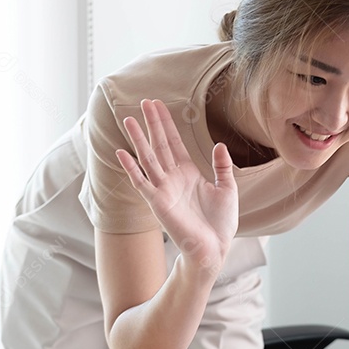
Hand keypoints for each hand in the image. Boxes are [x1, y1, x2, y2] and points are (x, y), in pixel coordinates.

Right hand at [115, 99, 238, 271]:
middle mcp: (173, 178)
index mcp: (189, 172)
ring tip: (130, 120)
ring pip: (148, 158)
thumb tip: (220, 144)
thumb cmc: (221, 222)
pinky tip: (121, 153)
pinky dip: (131, 168)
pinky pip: (142, 182)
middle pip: (160, 144)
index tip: (159, 105)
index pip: (175, 142)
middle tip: (144, 101)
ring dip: (139, 139)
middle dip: (152, 123)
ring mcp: (164, 189)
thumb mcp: (227, 188)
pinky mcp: (158, 202)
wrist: (215, 248)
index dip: (167, 124)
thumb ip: (222, 166)